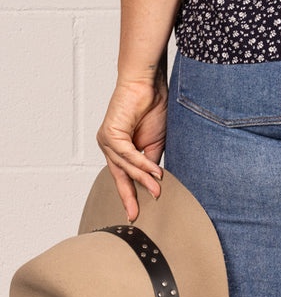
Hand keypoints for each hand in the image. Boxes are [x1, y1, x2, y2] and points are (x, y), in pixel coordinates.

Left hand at [96, 67, 167, 221]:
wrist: (148, 83)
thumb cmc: (153, 105)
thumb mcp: (155, 141)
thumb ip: (150, 160)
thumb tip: (152, 181)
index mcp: (119, 147)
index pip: (123, 175)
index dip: (130, 193)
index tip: (136, 212)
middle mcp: (109, 145)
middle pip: (119, 175)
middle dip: (128, 195)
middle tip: (135, 214)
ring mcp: (107, 140)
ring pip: (125, 166)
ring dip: (143, 179)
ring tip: (157, 190)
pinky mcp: (110, 133)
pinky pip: (126, 154)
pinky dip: (141, 164)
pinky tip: (153, 172)